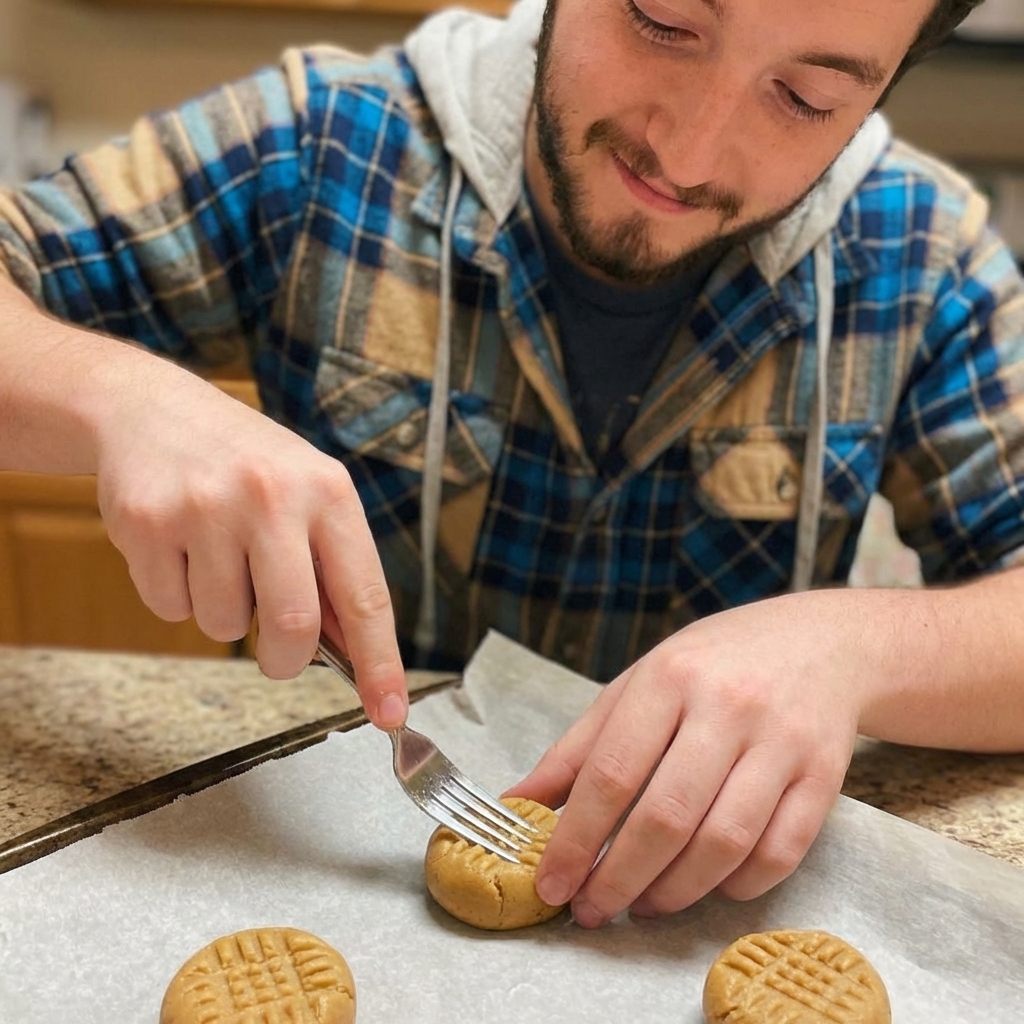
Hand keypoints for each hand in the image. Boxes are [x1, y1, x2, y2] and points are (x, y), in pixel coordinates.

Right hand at [92, 357, 406, 729]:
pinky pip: (170, 609)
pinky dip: (177, 596)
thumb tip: (356, 652)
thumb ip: (334, 568)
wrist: (153, 410)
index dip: (380, 663)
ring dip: (225, 615)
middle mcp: (271, 496)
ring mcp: (205, 507)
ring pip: (225, 625)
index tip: (390, 713)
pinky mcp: (147, 522)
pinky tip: (179, 547)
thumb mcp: (309, 494)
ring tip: (218, 558)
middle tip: (279, 654)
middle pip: (294, 626)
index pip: (365, 595)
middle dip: (286, 659)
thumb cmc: (248, 465)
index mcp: (328, 491)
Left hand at [505, 592, 866, 925]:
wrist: (823, 643)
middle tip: (592, 910)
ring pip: (723, 843)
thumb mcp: (639, 684)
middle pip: (666, 816)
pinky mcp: (824, 776)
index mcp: (669, 677)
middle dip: (618, 878)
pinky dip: (737, 886)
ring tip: (642, 905)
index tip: (551, 884)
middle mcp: (728, 707)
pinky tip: (706, 887)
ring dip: (674, 892)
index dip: (575, 839)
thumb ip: (579, 746)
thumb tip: (517, 802)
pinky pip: (780, 853)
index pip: (612, 772)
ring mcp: (782, 743)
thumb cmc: (714, 665)